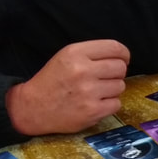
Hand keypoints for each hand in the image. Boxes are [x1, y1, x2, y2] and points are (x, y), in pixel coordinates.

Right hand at [6, 40, 130, 135]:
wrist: (33, 107)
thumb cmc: (52, 81)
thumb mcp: (66, 57)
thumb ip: (91, 54)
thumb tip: (122, 58)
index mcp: (75, 53)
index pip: (115, 48)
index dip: (124, 55)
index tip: (124, 60)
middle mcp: (82, 70)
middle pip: (121, 68)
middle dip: (117, 73)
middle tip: (105, 78)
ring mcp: (88, 92)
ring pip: (120, 86)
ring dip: (112, 90)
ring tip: (96, 92)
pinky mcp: (93, 111)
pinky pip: (116, 104)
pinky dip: (109, 105)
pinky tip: (95, 103)